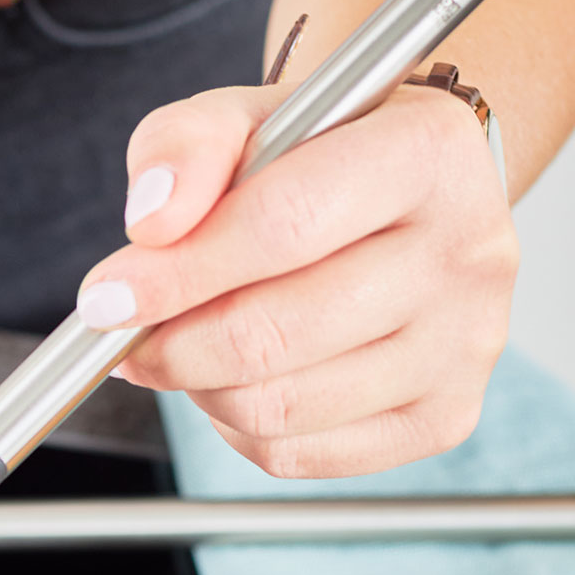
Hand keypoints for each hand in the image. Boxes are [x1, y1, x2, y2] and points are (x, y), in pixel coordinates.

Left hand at [76, 82, 517, 477]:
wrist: (401, 199)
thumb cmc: (316, 158)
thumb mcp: (244, 118)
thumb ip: (184, 145)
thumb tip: (150, 222)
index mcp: (428, 153)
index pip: (282, 226)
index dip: (178, 273)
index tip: (105, 297)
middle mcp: (468, 251)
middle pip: (275, 333)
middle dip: (173, 344)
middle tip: (129, 334)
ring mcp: (466, 345)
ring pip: (279, 408)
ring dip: (198, 388)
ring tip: (183, 347)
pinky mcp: (444, 417)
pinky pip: (298, 455)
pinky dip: (236, 429)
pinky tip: (235, 381)